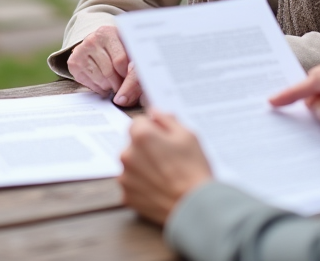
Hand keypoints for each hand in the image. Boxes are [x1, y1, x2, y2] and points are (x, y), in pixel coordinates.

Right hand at [67, 26, 142, 105]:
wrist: (99, 44)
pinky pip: (89, 84)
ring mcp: (80, 51)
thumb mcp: (130, 53)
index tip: (131, 79)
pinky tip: (103, 82)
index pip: (120, 61)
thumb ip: (134, 71)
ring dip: (109, 86)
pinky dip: (99, 88)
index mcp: (108, 33)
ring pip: (99, 80)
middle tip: (123, 84)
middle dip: (118, 83)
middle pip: (108, 72)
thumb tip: (125, 98)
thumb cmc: (119, 49)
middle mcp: (92, 39)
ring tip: (114, 82)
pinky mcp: (73, 63)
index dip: (128, 75)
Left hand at [119, 109, 212, 224]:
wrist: (195, 206)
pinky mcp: (126, 196)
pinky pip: (131, 184)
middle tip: (167, 159)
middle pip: (132, 144)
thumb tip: (155, 113)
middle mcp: (127, 154)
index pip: (139, 122)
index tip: (164, 139)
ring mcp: (125, 177)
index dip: (153, 129)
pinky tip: (158, 188)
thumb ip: (167, 119)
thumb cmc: (193, 170)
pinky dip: (141, 185)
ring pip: (131, 164)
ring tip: (164, 175)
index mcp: (141, 135)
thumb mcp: (188, 135)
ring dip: (142, 166)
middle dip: (146, 148)